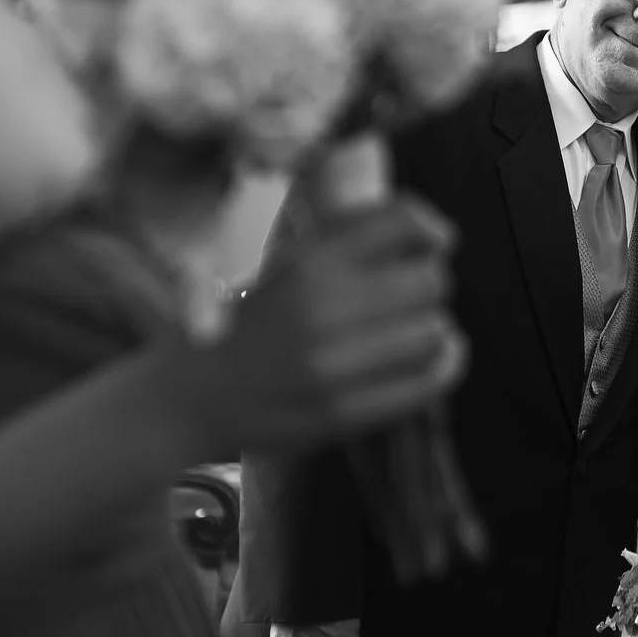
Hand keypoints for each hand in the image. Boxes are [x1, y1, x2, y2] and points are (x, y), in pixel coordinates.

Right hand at [190, 196, 466, 451]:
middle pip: (431, 280)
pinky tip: (431, 356)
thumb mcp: (279, 259)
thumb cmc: (243, 321)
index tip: (432, 240)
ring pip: (434, 331)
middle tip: (411, 290)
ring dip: (432, 325)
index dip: (428, 228)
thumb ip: (344, 238)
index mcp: (307, 262)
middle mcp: (324, 308)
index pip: (401, 224)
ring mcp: (336, 365)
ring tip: (410, 327)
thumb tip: (428, 230)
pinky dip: (443, 364)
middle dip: (427, 280)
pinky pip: (428, 381)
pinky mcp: (347, 412)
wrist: (195, 395)